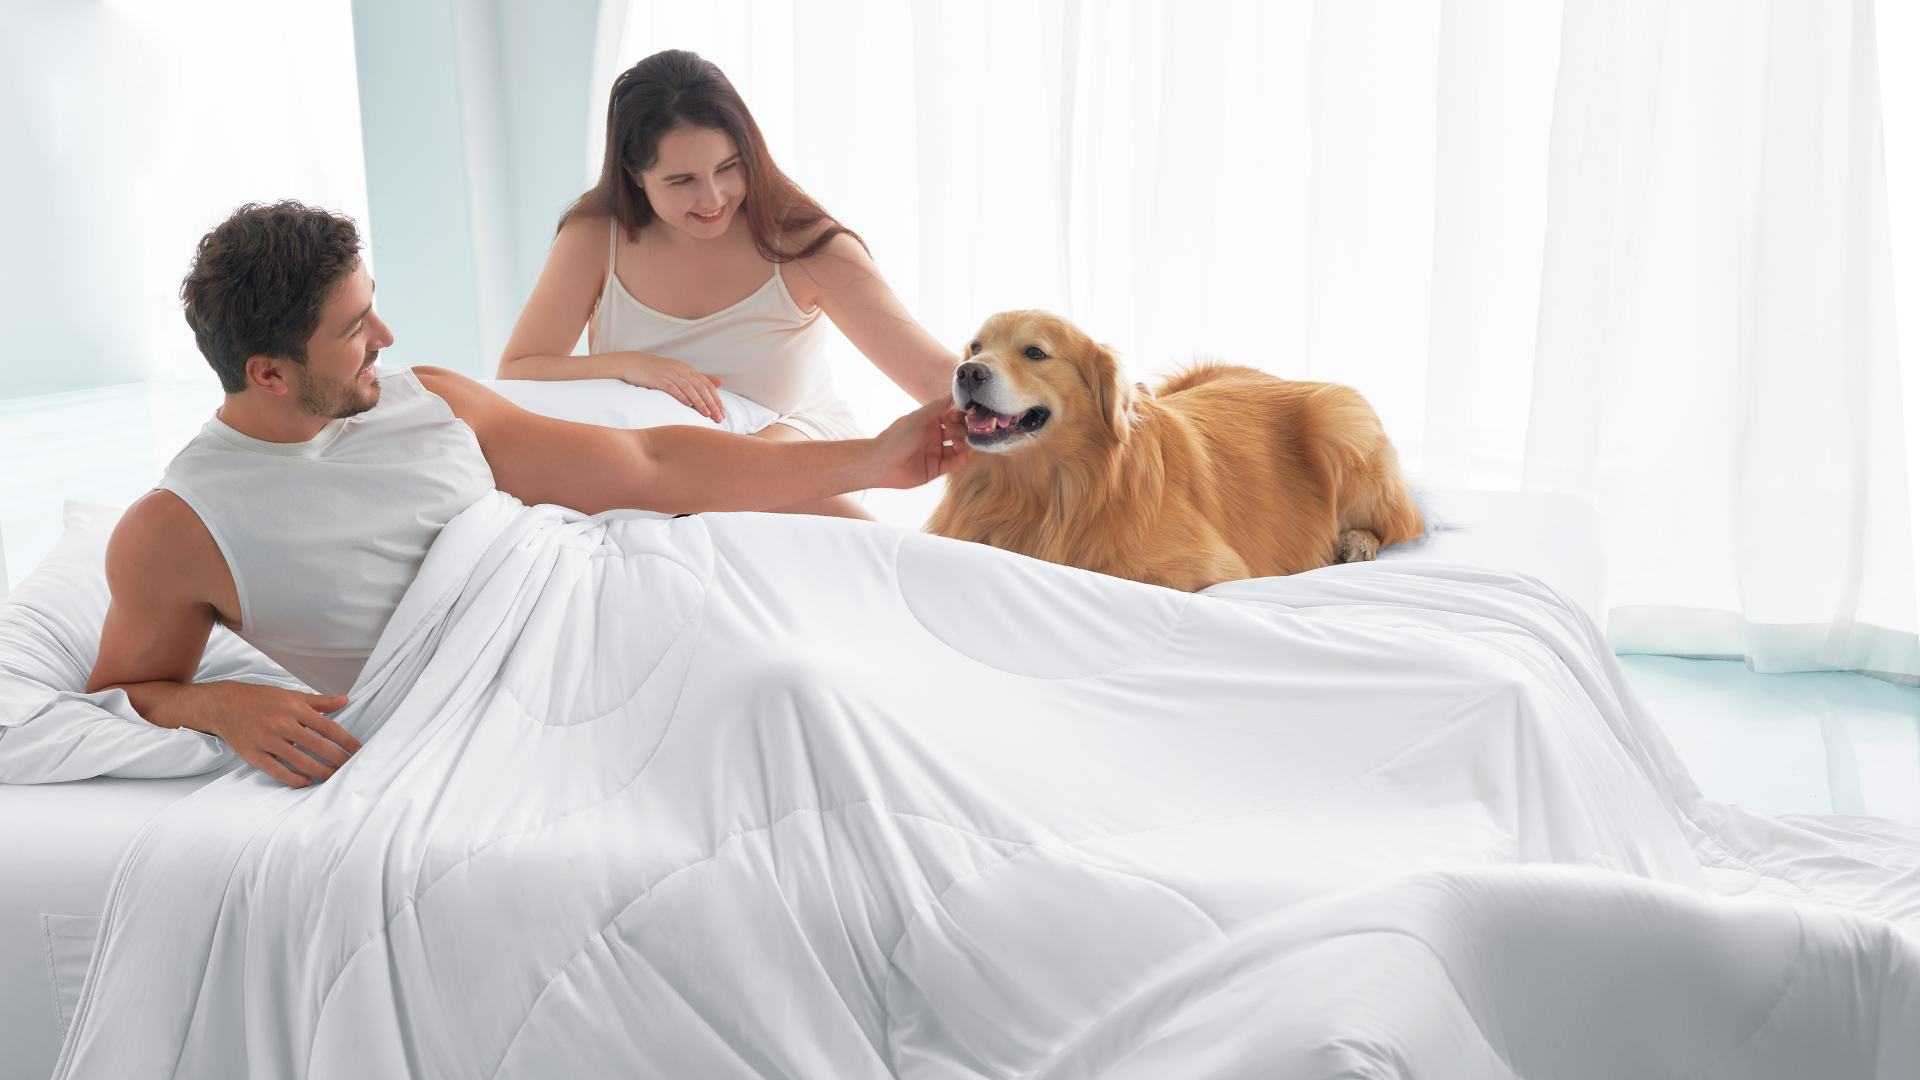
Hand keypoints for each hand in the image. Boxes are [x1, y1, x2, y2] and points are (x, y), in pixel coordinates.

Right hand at [190, 682, 361, 787]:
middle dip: (338, 759)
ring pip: (300, 761)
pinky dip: (294, 779)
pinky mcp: (254, 754)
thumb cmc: (259, 699)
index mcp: (294, 708)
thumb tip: (344, 700)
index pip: (327, 727)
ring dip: (321, 772)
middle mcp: (282, 724)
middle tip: (351, 767)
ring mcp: (267, 740)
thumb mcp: (290, 695)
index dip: (346, 740)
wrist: (223, 705)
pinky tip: (307, 781)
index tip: (358, 749)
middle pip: (318, 746)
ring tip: (334, 776)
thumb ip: (319, 701)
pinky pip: (278, 771)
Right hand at [619, 353, 725, 421]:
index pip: (707, 385)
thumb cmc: (658, 371)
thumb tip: (721, 383)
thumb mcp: (681, 373)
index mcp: (688, 370)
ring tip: (707, 414)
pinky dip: (680, 395)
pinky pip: (671, 387)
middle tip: (719, 418)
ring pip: (689, 388)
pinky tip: (687, 405)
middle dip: (712, 403)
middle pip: (701, 387)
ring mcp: (669, 374)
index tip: (722, 414)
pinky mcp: (657, 378)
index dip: (716, 399)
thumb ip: (700, 378)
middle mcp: (681, 370)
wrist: (633, 363)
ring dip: (699, 402)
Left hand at [870, 398, 968, 488]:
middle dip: (963, 430)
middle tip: (961, 432)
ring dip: (963, 445)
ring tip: (959, 445)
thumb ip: (938, 406)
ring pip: (958, 448)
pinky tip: (962, 457)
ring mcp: (935, 452)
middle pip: (957, 431)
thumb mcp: (918, 418)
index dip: (960, 415)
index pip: (951, 416)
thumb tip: (953, 393)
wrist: (881, 463)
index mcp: (929, 422)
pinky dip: (961, 460)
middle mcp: (934, 436)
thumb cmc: (897, 437)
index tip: (966, 415)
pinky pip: (953, 464)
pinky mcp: (935, 469)